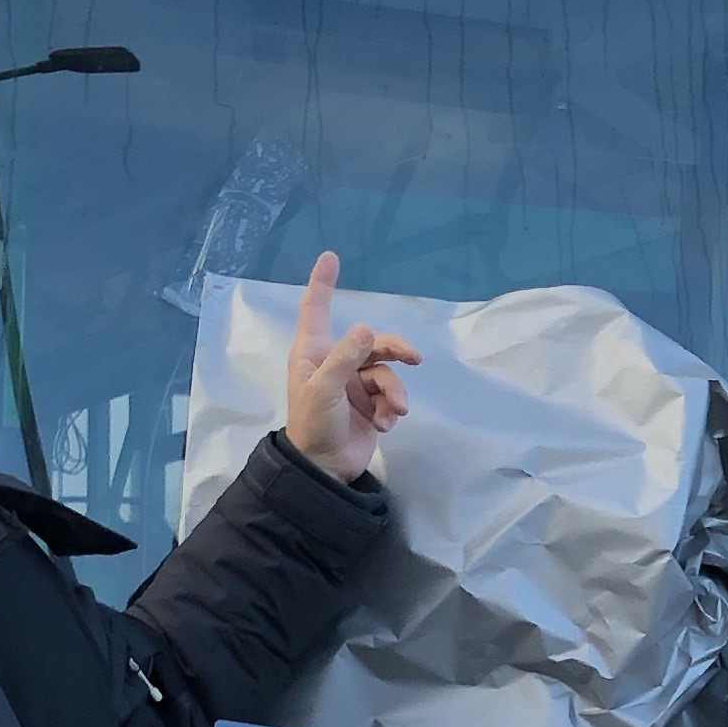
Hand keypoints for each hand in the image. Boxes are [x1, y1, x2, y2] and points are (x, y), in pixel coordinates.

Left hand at [282, 253, 420, 481]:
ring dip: (394, 392)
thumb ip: (345, 359)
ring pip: (387, 372)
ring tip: (393, 413)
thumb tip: (368, 329)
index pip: (316, 310)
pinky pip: (391, 396)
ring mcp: (355, 385)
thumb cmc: (313, 425)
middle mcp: (336, 363)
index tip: (330, 256)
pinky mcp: (371, 405)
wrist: (324, 470)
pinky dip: (392, 409)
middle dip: (394, 349)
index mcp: (314, 353)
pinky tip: (386, 425)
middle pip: (372, 342)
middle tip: (414, 357)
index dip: (323, 283)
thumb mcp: (323, 390)